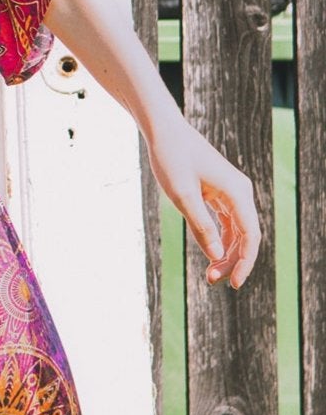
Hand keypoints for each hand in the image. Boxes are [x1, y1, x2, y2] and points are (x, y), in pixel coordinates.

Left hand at [145, 103, 260, 288]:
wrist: (163, 131)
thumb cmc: (171, 159)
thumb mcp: (182, 196)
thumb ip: (201, 226)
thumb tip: (218, 255)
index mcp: (237, 192)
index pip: (251, 235)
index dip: (245, 262)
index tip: (233, 283)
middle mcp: (240, 191)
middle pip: (246, 235)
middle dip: (232, 260)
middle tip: (211, 281)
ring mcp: (231, 191)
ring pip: (237, 230)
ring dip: (226, 252)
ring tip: (209, 272)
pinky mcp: (220, 191)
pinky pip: (227, 221)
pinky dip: (220, 238)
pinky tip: (210, 252)